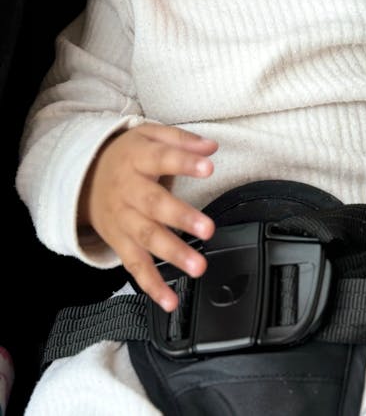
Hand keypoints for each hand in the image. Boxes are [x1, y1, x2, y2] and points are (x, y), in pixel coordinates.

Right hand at [79, 123, 217, 310]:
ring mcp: (122, 219)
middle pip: (154, 204)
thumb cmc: (127, 155)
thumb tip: (211, 147)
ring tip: (198, 266)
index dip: (184, 163)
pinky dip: (151, 285)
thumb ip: (181, 140)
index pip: (161, 158)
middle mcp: (128, 191)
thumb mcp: (148, 135)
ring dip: (172, 254)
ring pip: (146, 238)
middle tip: (207, 229)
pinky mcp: (119, 242)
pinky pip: (135, 266)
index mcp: (136, 159)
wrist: (83, 178)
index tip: (208, 167)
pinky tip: (170, 300)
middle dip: (181, 218)